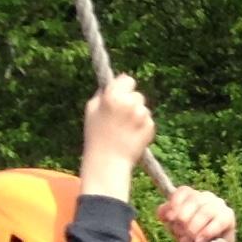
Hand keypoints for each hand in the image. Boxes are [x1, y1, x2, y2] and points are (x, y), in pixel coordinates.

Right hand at [81, 75, 154, 199]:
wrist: (109, 162)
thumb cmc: (96, 136)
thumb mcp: (91, 110)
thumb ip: (103, 94)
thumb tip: (113, 83)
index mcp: (113, 96)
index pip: (127, 79)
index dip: (125, 87)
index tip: (122, 94)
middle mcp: (130, 103)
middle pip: (137, 95)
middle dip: (131, 103)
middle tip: (121, 117)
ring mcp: (142, 115)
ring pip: (144, 108)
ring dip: (138, 115)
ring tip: (125, 130)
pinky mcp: (150, 126)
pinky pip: (148, 121)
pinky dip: (143, 127)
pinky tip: (132, 137)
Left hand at [158, 187, 235, 241]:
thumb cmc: (191, 238)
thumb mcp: (174, 227)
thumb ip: (167, 217)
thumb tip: (164, 212)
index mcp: (191, 196)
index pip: (183, 191)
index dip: (175, 203)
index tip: (170, 218)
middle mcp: (206, 196)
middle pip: (194, 200)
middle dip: (184, 218)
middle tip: (180, 234)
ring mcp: (219, 204)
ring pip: (205, 211)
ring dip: (194, 227)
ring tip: (188, 240)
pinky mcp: (228, 216)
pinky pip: (218, 221)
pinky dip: (207, 231)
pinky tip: (199, 240)